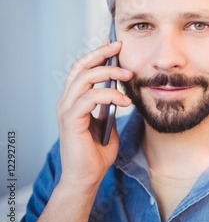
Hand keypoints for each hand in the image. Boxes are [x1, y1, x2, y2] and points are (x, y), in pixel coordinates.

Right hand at [55, 41, 133, 191]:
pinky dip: (110, 96)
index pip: (83, 69)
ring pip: (84, 78)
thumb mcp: (108, 123)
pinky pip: (90, 98)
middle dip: (101, 54)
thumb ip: (110, 106)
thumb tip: (122, 91)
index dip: (97, 54)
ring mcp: (66, 109)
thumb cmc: (98, 152)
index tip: (114, 44)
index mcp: (74, 100)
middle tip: (120, 48)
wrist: (87, 177)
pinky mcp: (70, 120)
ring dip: (110, 73)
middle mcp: (67, 101)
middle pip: (81, 67)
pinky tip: (125, 102)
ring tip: (130, 76)